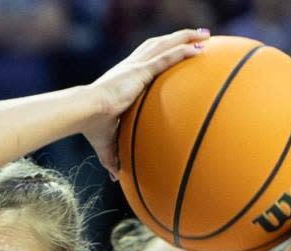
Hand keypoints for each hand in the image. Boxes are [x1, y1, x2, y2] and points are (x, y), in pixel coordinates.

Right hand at [82, 28, 208, 178]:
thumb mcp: (107, 143)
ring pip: (166, 44)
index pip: (146, 60)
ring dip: (185, 36)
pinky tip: (200, 48)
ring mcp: (137, 66)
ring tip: (205, 33)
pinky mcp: (140, 70)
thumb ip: (114, 157)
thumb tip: (116, 178)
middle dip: (178, 37)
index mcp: (125, 79)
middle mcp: (132, 67)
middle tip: (198, 36)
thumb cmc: (92, 127)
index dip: (159, 53)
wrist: (85, 113)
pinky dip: (183, 51)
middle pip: (159, 45)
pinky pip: (167, 57)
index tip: (174, 51)